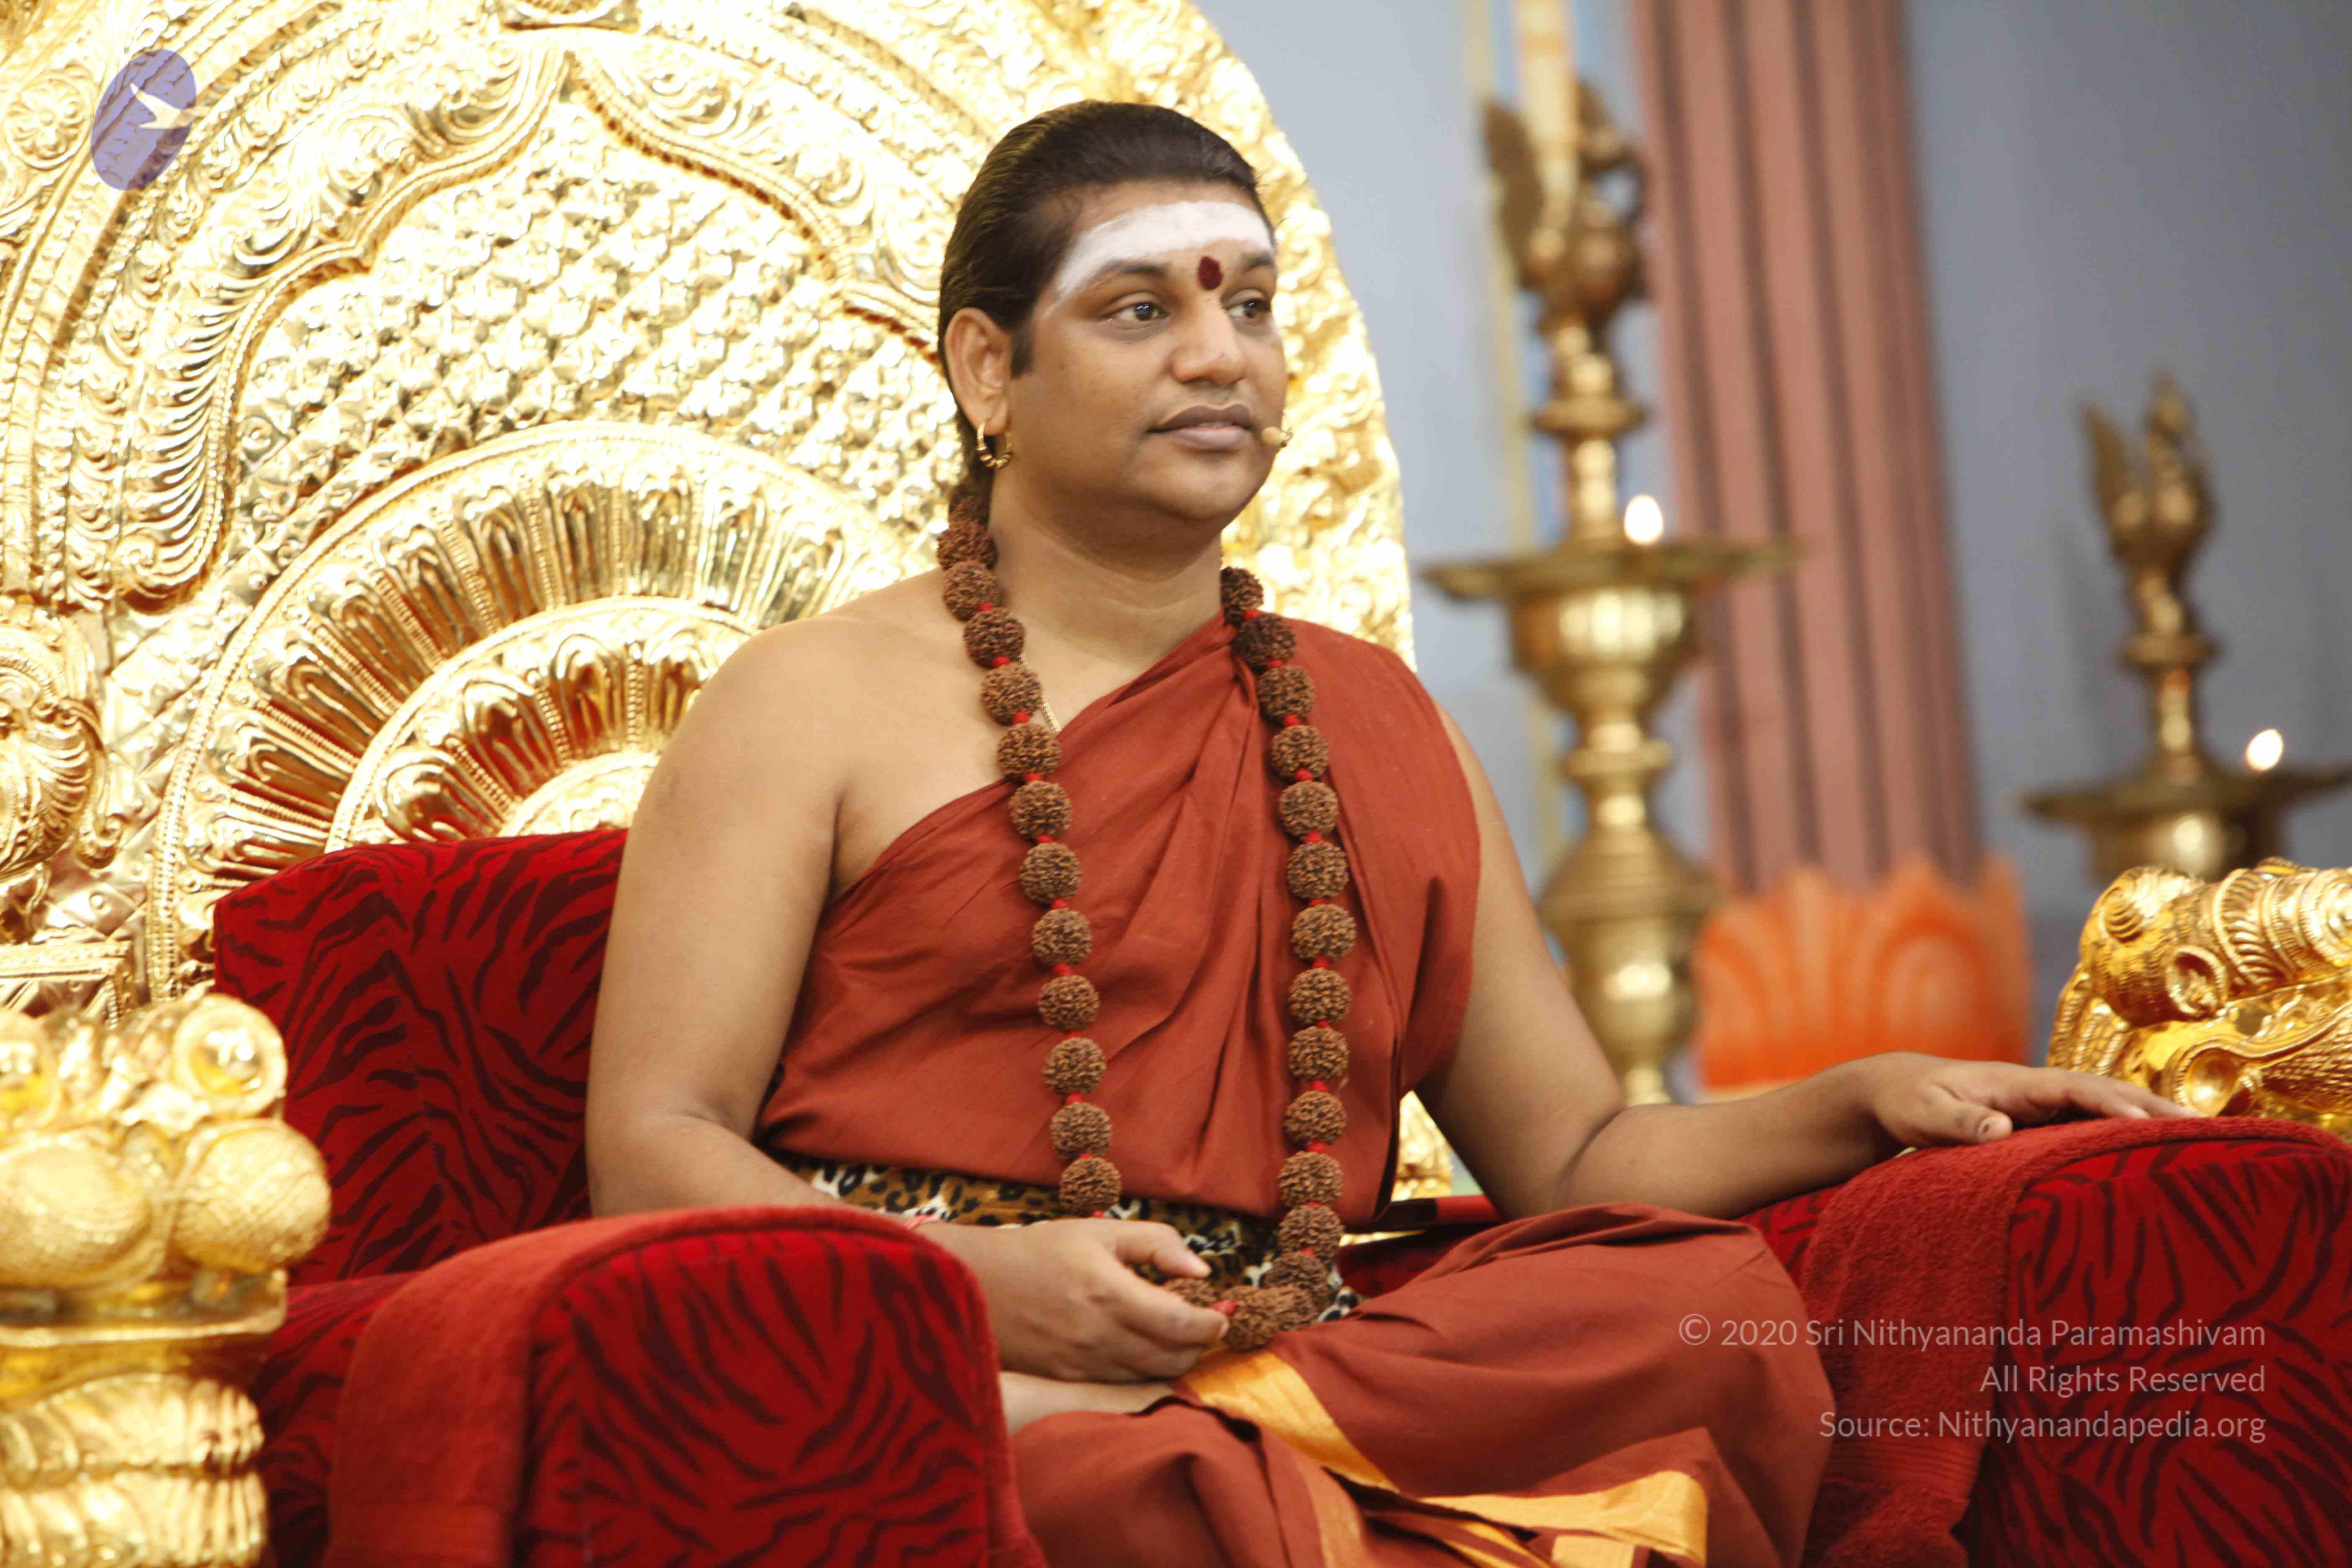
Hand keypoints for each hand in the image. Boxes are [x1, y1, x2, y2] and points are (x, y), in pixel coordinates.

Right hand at [919, 1217, 1230, 1381]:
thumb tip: (1201, 1271)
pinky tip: (1144, 1349)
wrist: (973, 1283)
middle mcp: (1100, 1335)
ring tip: (1178, 1336)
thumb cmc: (1039, 1250)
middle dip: (1199, 1346)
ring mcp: (1082, 1363)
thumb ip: (1156, 1243)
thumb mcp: (1099, 1230)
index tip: (1223, 1315)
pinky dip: (1143, 1370)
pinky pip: (1121, 1383)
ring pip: (1151, 1376)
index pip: (1182, 1325)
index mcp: (1111, 1292)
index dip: (1212, 1325)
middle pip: (1174, 1358)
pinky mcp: (1067, 1379)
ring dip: (1174, 1360)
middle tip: (1207, 1327)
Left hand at [1855, 1052, 2202, 1156]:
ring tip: (2203, 1144)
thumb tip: (2001, 1132)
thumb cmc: (1910, 1102)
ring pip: (2106, 1108)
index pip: (2078, 1088)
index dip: (2115, 1104)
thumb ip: (1962, 1124)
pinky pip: (2090, 1124)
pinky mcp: (2041, 1120)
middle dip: (2154, 1109)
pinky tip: (2153, 1155)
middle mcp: (2039, 1088)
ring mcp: (2043, 1103)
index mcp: (2018, 1083)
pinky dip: (2124, 1134)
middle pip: (2107, 1093)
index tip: (2150, 1123)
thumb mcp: (1926, 1114)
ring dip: (2149, 1121)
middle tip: (2209, 1132)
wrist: (1895, 1090)